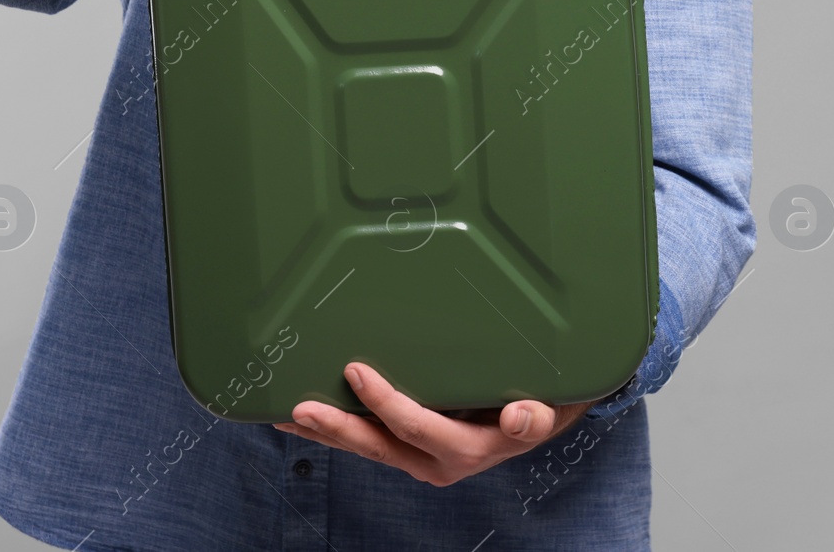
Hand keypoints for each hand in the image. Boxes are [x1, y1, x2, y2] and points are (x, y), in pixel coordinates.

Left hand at [274, 362, 598, 486]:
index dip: (385, 402)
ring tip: (285, 414)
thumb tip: (520, 416)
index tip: (356, 372)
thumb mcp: (548, 409)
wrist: (540, 422)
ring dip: (327, 432)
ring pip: (367, 447)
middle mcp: (436, 460)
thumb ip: (534, 418)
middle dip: (337, 428)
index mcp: (466, 449)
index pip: (416, 426)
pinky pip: (371, 441)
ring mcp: (419, 457)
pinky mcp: (410, 448)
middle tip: (298, 409)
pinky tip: (310, 416)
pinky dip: (340, 429)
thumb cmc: (542, 405)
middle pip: (378, 446)